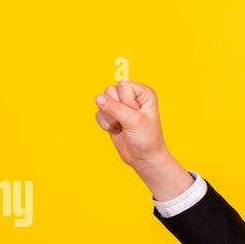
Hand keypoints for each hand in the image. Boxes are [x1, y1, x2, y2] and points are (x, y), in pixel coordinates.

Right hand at [94, 81, 192, 199]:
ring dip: (110, 118)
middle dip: (116, 109)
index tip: (136, 114)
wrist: (143, 158)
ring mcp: (120, 105)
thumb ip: (115, 108)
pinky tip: (117, 130)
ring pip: (101, 101)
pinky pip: (98, 113)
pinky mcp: (111, 115)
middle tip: (128, 121)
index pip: (122, 85)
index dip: (126, 102)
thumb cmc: (146, 139)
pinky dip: (106, 124)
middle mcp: (131, 96)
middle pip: (109, 91)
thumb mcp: (133, 121)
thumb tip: (98, 98)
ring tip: (123, 126)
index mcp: (142, 92)